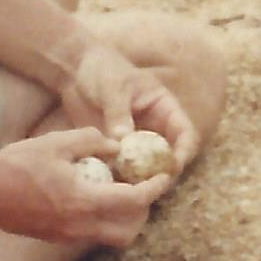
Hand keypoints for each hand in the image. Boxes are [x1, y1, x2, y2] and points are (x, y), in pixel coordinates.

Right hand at [0, 131, 155, 246]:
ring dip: (120, 219)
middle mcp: (79, 226)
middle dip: (141, 213)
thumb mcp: (57, 142)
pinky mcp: (53, 237)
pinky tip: (88, 195)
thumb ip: (91, 141)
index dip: (154, 189)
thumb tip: (115, 145)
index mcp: (85, 201)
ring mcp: (65, 236)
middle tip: (141, 189)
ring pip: (108, 236)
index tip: (163, 177)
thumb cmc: (16, 164)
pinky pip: (87, 233)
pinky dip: (98, 219)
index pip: (134, 202)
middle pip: (128, 232)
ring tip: (115, 192)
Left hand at [60, 44, 195, 174]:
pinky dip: (118, 178)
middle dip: (162, 174)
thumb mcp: (112, 87)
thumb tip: (122, 139)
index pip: (185, 133)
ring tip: (127, 190)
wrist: (76, 72)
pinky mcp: (116, 150)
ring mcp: (135, 142)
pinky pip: (122, 169)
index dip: (184, 151)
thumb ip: (118, 111)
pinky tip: (107, 184)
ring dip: (140, 180)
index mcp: (164, 109)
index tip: (173, 166)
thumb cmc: (102, 70)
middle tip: (149, 187)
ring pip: (146, 168)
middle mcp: (154, 129)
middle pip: (168, 157)